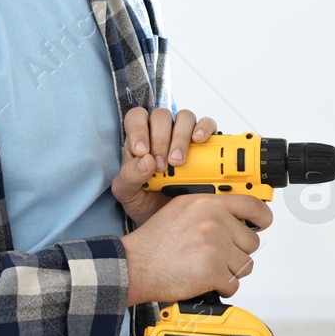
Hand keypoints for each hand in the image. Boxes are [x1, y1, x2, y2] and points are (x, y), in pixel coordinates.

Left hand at [110, 106, 217, 226]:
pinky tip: (199, 141)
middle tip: (162, 166)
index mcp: (139, 138)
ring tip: (178, 161)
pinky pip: (207, 125)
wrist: (167, 219)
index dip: (138, 129)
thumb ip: (129, 176)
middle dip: (161, 140)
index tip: (142, 152)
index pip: (136, 118)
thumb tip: (146, 161)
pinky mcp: (204, 143)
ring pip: (184, 117)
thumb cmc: (143, 201)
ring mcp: (184, 135)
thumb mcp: (127, 193)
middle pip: (162, 116)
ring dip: (181, 137)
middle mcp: (162, 132)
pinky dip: (205, 129)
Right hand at [120, 192, 272, 305]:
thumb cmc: (154, 242)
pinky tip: (203, 280)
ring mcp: (215, 246)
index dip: (263, 216)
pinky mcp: (213, 270)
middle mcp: (213, 221)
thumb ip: (209, 210)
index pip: (251, 204)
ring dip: (229, 271)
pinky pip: (234, 284)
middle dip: (237, 252)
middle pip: (251, 241)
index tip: (264, 222)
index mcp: (207, 203)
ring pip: (245, 264)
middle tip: (216, 256)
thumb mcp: (180, 210)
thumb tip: (236, 219)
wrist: (134, 265)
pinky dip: (221, 287)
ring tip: (206, 268)